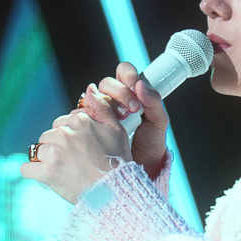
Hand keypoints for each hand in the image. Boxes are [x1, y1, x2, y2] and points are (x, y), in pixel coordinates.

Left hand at [20, 100, 132, 203]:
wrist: (116, 191)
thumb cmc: (117, 161)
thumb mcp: (117, 129)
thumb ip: (101, 107)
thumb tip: (89, 88)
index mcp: (79, 120)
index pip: (62, 122)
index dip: (70, 136)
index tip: (79, 148)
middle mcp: (64, 133)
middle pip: (48, 135)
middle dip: (56, 146)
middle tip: (72, 161)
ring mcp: (54, 153)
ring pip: (38, 150)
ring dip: (46, 159)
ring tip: (63, 170)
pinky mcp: (46, 172)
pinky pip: (27, 168)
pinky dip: (33, 172)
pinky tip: (44, 176)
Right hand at [77, 63, 170, 181]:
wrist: (139, 169)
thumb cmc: (150, 145)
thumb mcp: (158, 123)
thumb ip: (154, 102)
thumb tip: (141, 85)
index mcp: (131, 92)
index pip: (123, 71)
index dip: (127, 75)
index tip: (136, 87)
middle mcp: (113, 99)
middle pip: (107, 82)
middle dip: (120, 93)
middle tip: (133, 110)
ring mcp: (99, 111)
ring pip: (93, 96)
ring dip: (106, 105)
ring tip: (121, 121)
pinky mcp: (88, 125)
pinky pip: (81, 114)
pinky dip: (91, 117)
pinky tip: (103, 126)